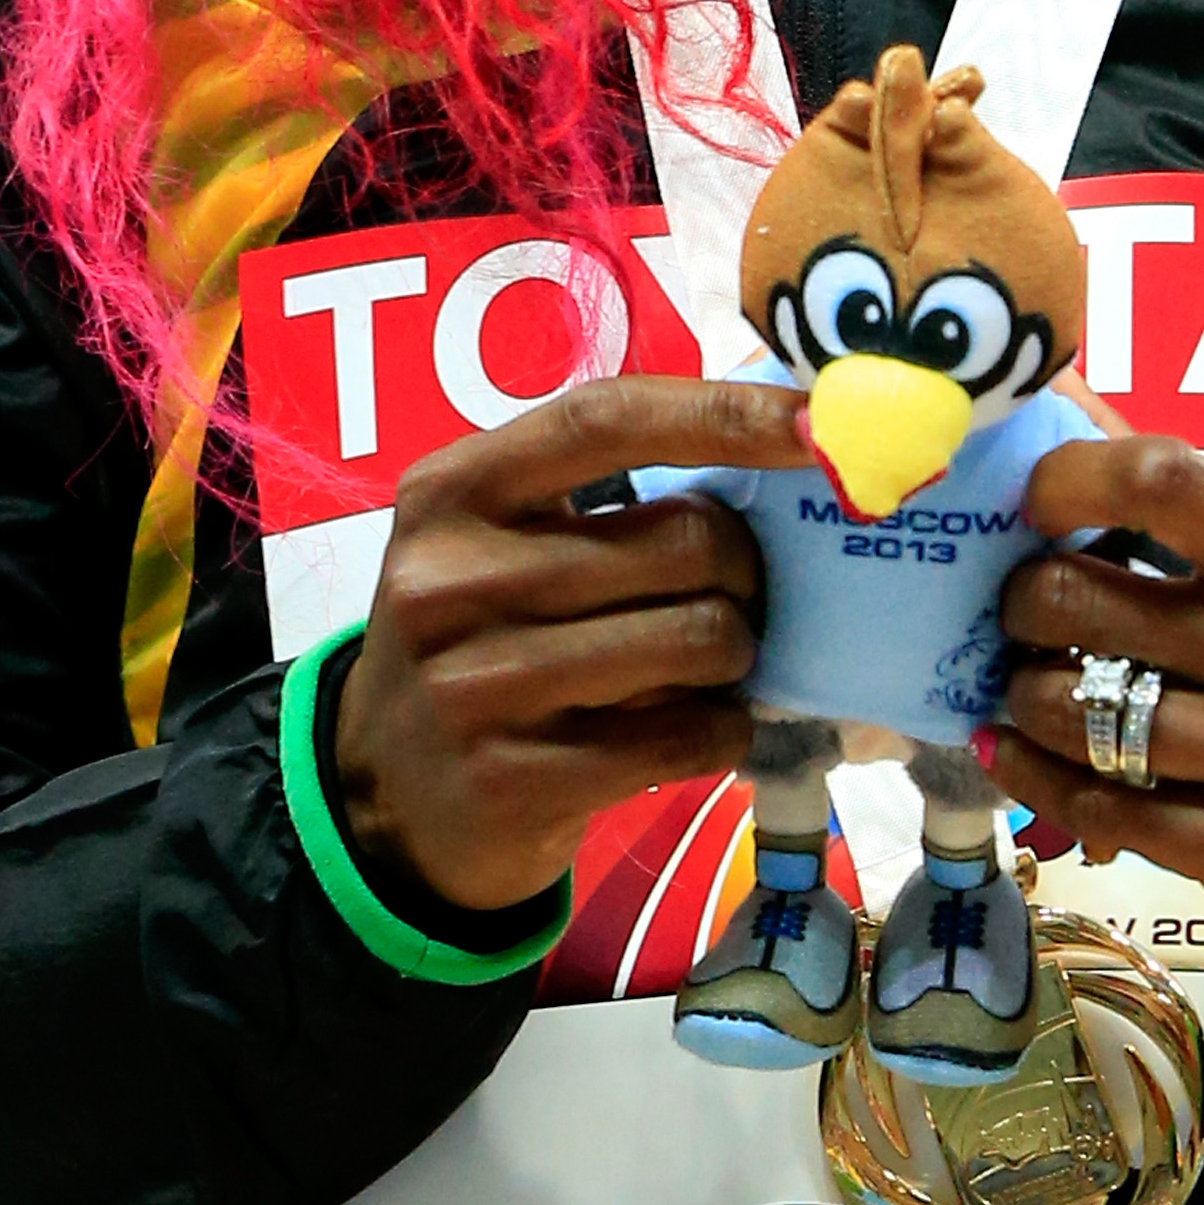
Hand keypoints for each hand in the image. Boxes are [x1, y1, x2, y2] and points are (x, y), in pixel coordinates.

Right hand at [330, 376, 802, 921]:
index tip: (816, 423)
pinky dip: (719, 731)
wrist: (387, 790)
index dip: (723, 413)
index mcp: (453, 492)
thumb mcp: (496, 543)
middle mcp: (452, 580)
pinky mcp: (514, 780)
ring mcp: (476, 685)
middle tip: (733, 597)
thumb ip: (602, 493)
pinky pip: (688, 736)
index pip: (606, 420)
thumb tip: (781, 444)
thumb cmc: (480, 637)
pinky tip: (685, 728)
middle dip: (744, 571)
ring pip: (699, 639)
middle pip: (685, 542)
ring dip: (734, 655)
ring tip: (701, 667)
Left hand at [990, 437, 1203, 984]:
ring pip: (1080, 713)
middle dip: (1021, 609)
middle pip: (1083, 600)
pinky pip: (1101, 807)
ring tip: (1028, 695)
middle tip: (1021, 622)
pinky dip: (1038, 779)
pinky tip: (1019, 758)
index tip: (1031, 511)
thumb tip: (1060, 467)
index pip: (1163, 478)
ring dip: (1026, 702)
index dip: (1065, 483)